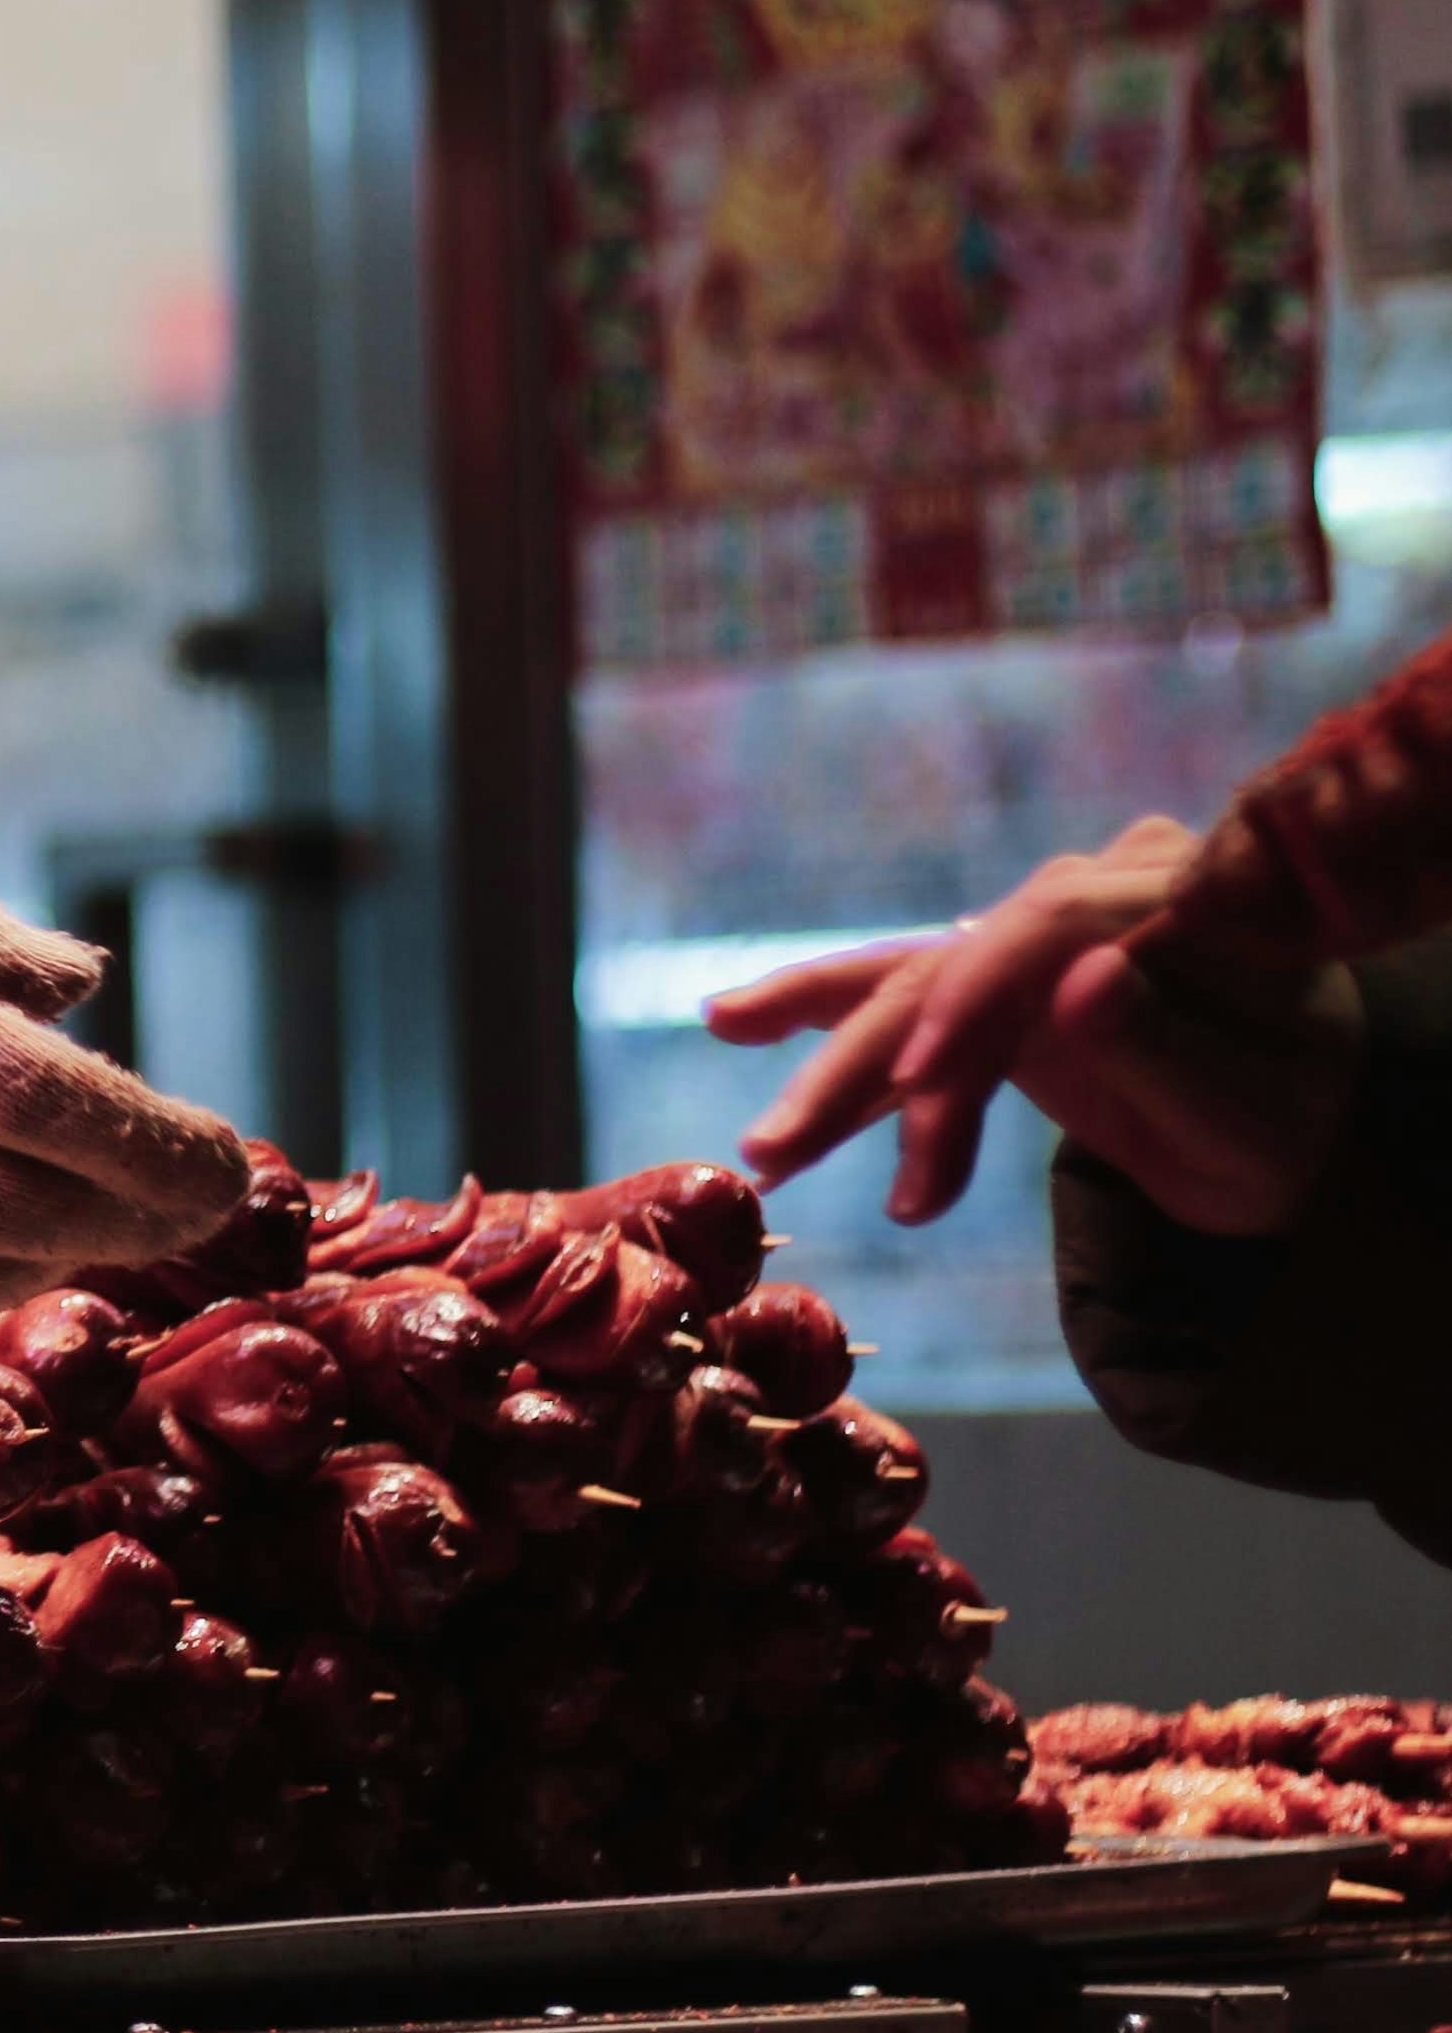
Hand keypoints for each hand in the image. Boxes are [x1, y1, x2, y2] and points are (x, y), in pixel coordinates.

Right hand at [708, 816, 1364, 1235]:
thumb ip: (1171, 1048)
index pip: (1054, 926)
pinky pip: (913, 994)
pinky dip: (835, 1028)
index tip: (920, 1084)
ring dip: (830, 1064)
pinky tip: (732, 1019)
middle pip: (963, 961)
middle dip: (867, 1063)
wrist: (1300, 1125)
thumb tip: (1078, 977)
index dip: (976, 1000)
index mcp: (1182, 896)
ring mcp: (1047, 923)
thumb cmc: (1294, 1127)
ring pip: (918, 982)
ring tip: (756, 1139)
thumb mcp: (1255, 1113)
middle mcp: (1102, 885)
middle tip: (778, 1147)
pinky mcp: (1006, 967)